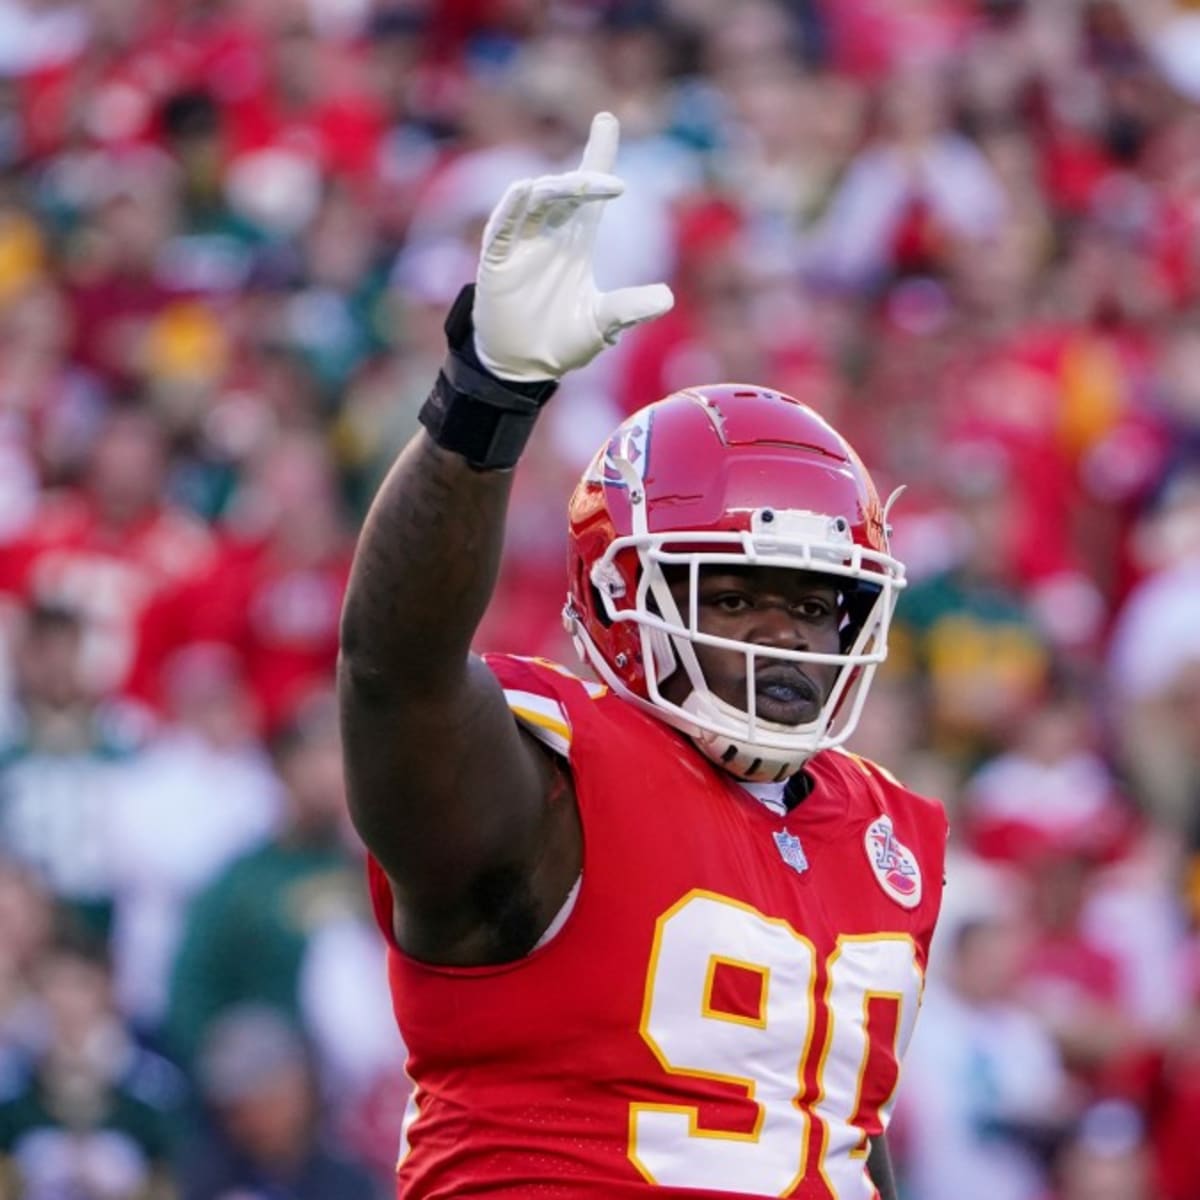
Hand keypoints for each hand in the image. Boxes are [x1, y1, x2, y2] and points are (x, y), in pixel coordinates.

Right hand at [473, 111, 674, 381]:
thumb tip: (667, 298)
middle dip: (587, 178)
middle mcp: (548, 234)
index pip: (588, 190)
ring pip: (535, 199)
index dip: (597, 153)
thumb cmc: (561, 341)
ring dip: (555, 189)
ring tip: (580, 187)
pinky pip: (503, 225)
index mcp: (576, 241)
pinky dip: (513, 207)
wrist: (523, 368)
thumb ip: (628, 308)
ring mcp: (521, 244)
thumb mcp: (601, 324)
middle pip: (567, 190)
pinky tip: (527, 191)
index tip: (607, 119)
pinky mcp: (498, 260)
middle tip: (614, 184)